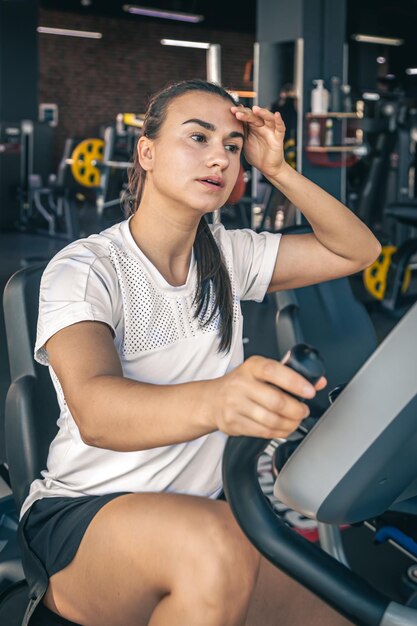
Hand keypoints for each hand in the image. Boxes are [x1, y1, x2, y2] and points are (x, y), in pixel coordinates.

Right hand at [212, 356, 326, 438]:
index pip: (274, 371)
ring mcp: (235, 405)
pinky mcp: (234, 424)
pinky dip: (279, 432)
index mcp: (251, 367)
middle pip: (276, 401)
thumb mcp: (262, 371)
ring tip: (295, 420)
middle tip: (303, 410)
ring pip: (271, 420)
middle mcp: (241, 384)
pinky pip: (263, 432)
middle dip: (297, 410)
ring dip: (290, 423)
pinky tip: (283, 428)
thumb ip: (290, 375)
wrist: (211, 400)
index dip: (295, 382)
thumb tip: (318, 382)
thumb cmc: (242, 384)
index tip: (310, 391)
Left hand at [231, 105, 286, 178]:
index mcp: (253, 127)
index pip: (246, 116)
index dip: (240, 113)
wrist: (267, 168)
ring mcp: (271, 130)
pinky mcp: (278, 137)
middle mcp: (262, 126)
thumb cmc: (256, 156)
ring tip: (255, 109)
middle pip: (255, 116)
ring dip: (262, 112)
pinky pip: (280, 127)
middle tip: (236, 111)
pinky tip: (276, 114)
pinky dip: (279, 120)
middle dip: (246, 113)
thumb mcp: (245, 144)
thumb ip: (240, 134)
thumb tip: (226, 127)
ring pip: (268, 118)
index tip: (231, 110)